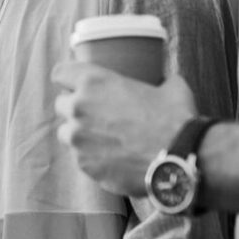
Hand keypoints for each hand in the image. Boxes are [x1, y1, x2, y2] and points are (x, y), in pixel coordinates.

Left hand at [52, 63, 199, 197]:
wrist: (178, 158)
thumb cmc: (175, 119)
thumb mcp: (170, 88)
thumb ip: (159, 82)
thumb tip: (166, 83)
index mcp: (94, 81)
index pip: (60, 73)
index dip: (67, 79)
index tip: (73, 84)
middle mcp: (79, 108)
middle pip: (61, 104)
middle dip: (75, 108)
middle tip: (96, 114)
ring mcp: (78, 139)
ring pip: (66, 133)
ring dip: (79, 134)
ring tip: (103, 139)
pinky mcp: (85, 165)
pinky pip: (80, 158)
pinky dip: (92, 158)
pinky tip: (112, 159)